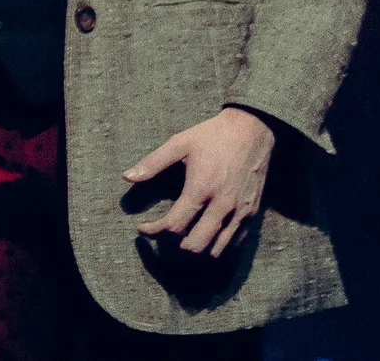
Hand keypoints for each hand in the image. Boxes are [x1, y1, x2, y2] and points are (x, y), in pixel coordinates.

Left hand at [124, 106, 275, 257]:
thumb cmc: (213, 135)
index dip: (154, 231)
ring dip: (196, 248)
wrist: (253, 130)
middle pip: (195, 245)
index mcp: (201, 188)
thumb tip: (127, 177)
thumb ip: (153, 162)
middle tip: (163, 234)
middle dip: (174, 246)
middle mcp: (222, 205)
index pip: (174, 225)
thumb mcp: (180, 142)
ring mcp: (240, 212)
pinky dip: (218, 244)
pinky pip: (234, 242)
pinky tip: (206, 233)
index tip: (142, 229)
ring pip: (216, 249)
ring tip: (182, 237)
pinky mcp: (252, 214)